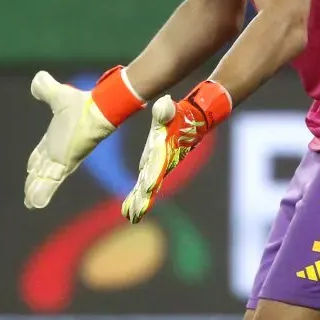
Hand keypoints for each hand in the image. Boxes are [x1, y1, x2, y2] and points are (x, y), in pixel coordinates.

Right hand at [24, 68, 142, 209]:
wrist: (99, 109)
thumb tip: (37, 79)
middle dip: (34, 183)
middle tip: (28, 196)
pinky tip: (35, 204)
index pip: (41, 154)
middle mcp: (58, 152)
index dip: (35, 162)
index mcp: (54, 139)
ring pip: (45, 180)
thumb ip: (45, 88)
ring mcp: (62, 160)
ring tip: (31, 203)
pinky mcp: (66, 164)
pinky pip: (50, 182)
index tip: (29, 170)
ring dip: (36, 191)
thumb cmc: (82, 103)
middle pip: (42, 171)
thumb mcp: (58, 95)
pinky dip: (42, 193)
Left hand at [121, 81, 231, 222]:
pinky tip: (128, 209)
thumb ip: (166, 110)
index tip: (146, 189)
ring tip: (130, 216)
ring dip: (138, 202)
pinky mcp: (154, 167)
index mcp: (164, 152)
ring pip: (147, 188)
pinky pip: (144, 185)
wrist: (191, 122)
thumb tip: (165, 103)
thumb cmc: (179, 116)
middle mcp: (161, 163)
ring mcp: (157, 166)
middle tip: (134, 215)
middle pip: (151, 183)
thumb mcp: (172, 111)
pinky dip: (137, 197)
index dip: (152, 177)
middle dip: (143, 199)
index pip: (157, 166)